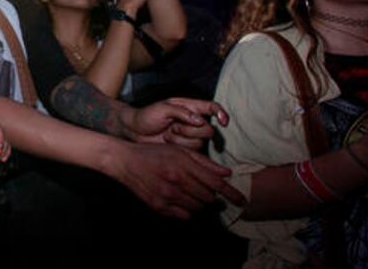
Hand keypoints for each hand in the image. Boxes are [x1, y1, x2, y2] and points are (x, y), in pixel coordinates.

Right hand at [113, 142, 245, 218]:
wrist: (125, 161)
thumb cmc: (154, 154)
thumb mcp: (179, 151)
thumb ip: (203, 162)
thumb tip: (226, 173)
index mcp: (183, 166)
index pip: (215, 184)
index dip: (232, 193)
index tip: (242, 201)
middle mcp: (177, 182)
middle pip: (208, 198)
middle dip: (212, 196)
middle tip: (206, 190)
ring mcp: (167, 196)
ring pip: (198, 208)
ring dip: (200, 203)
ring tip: (192, 194)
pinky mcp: (159, 207)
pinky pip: (184, 216)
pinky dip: (188, 211)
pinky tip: (183, 202)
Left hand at [127, 98, 229, 150]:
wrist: (134, 131)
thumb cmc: (146, 116)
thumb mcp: (162, 109)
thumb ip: (182, 112)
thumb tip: (200, 120)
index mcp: (189, 106)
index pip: (212, 108)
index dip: (221, 114)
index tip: (223, 122)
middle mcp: (192, 121)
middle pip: (208, 129)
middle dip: (191, 130)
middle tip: (173, 126)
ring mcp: (189, 135)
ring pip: (200, 141)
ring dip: (182, 138)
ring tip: (167, 133)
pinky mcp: (185, 147)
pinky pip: (192, 150)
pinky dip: (179, 146)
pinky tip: (168, 141)